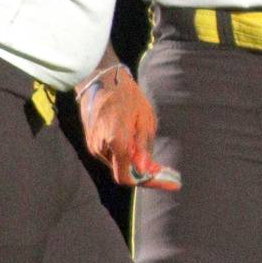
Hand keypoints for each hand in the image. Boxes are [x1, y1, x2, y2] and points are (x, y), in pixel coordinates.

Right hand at [75, 64, 180, 190]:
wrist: (99, 79)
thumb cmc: (126, 95)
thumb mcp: (145, 118)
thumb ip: (144, 145)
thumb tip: (147, 169)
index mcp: (116, 142)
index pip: (128, 177)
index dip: (149, 182)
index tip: (170, 183)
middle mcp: (101, 149)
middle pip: (124, 172)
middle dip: (144, 173)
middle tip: (165, 171)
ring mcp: (93, 145)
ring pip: (118, 163)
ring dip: (134, 162)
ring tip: (152, 154)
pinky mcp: (91, 141)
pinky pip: (111, 154)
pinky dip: (125, 154)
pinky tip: (137, 145)